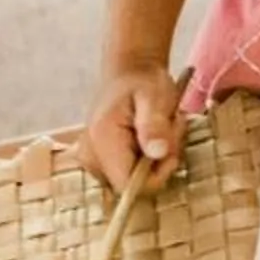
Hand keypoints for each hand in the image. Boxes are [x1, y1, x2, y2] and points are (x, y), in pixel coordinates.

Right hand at [81, 62, 183, 192]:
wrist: (130, 73)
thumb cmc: (143, 83)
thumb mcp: (155, 98)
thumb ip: (155, 126)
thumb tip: (157, 154)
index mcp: (101, 141)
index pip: (128, 186)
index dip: (156, 175)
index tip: (169, 149)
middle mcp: (91, 157)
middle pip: (134, 185)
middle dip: (159, 164)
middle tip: (168, 130)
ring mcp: (93, 162)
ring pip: (135, 180)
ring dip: (156, 160)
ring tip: (160, 129)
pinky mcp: (101, 163)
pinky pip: (131, 174)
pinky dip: (148, 159)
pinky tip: (151, 137)